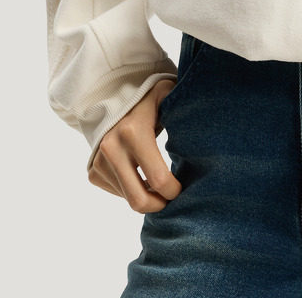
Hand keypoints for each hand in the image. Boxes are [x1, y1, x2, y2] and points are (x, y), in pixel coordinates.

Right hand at [89, 76, 182, 211]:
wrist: (113, 96)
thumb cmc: (150, 98)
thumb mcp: (168, 95)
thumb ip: (185, 110)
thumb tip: (208, 134)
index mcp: (133, 132)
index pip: (158, 179)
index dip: (174, 190)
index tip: (182, 187)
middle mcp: (111, 148)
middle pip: (138, 200)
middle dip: (160, 205)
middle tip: (171, 198)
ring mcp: (99, 162)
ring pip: (128, 199)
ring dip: (146, 196)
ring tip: (158, 182)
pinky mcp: (93, 171)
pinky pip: (117, 193)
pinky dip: (131, 190)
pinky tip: (140, 175)